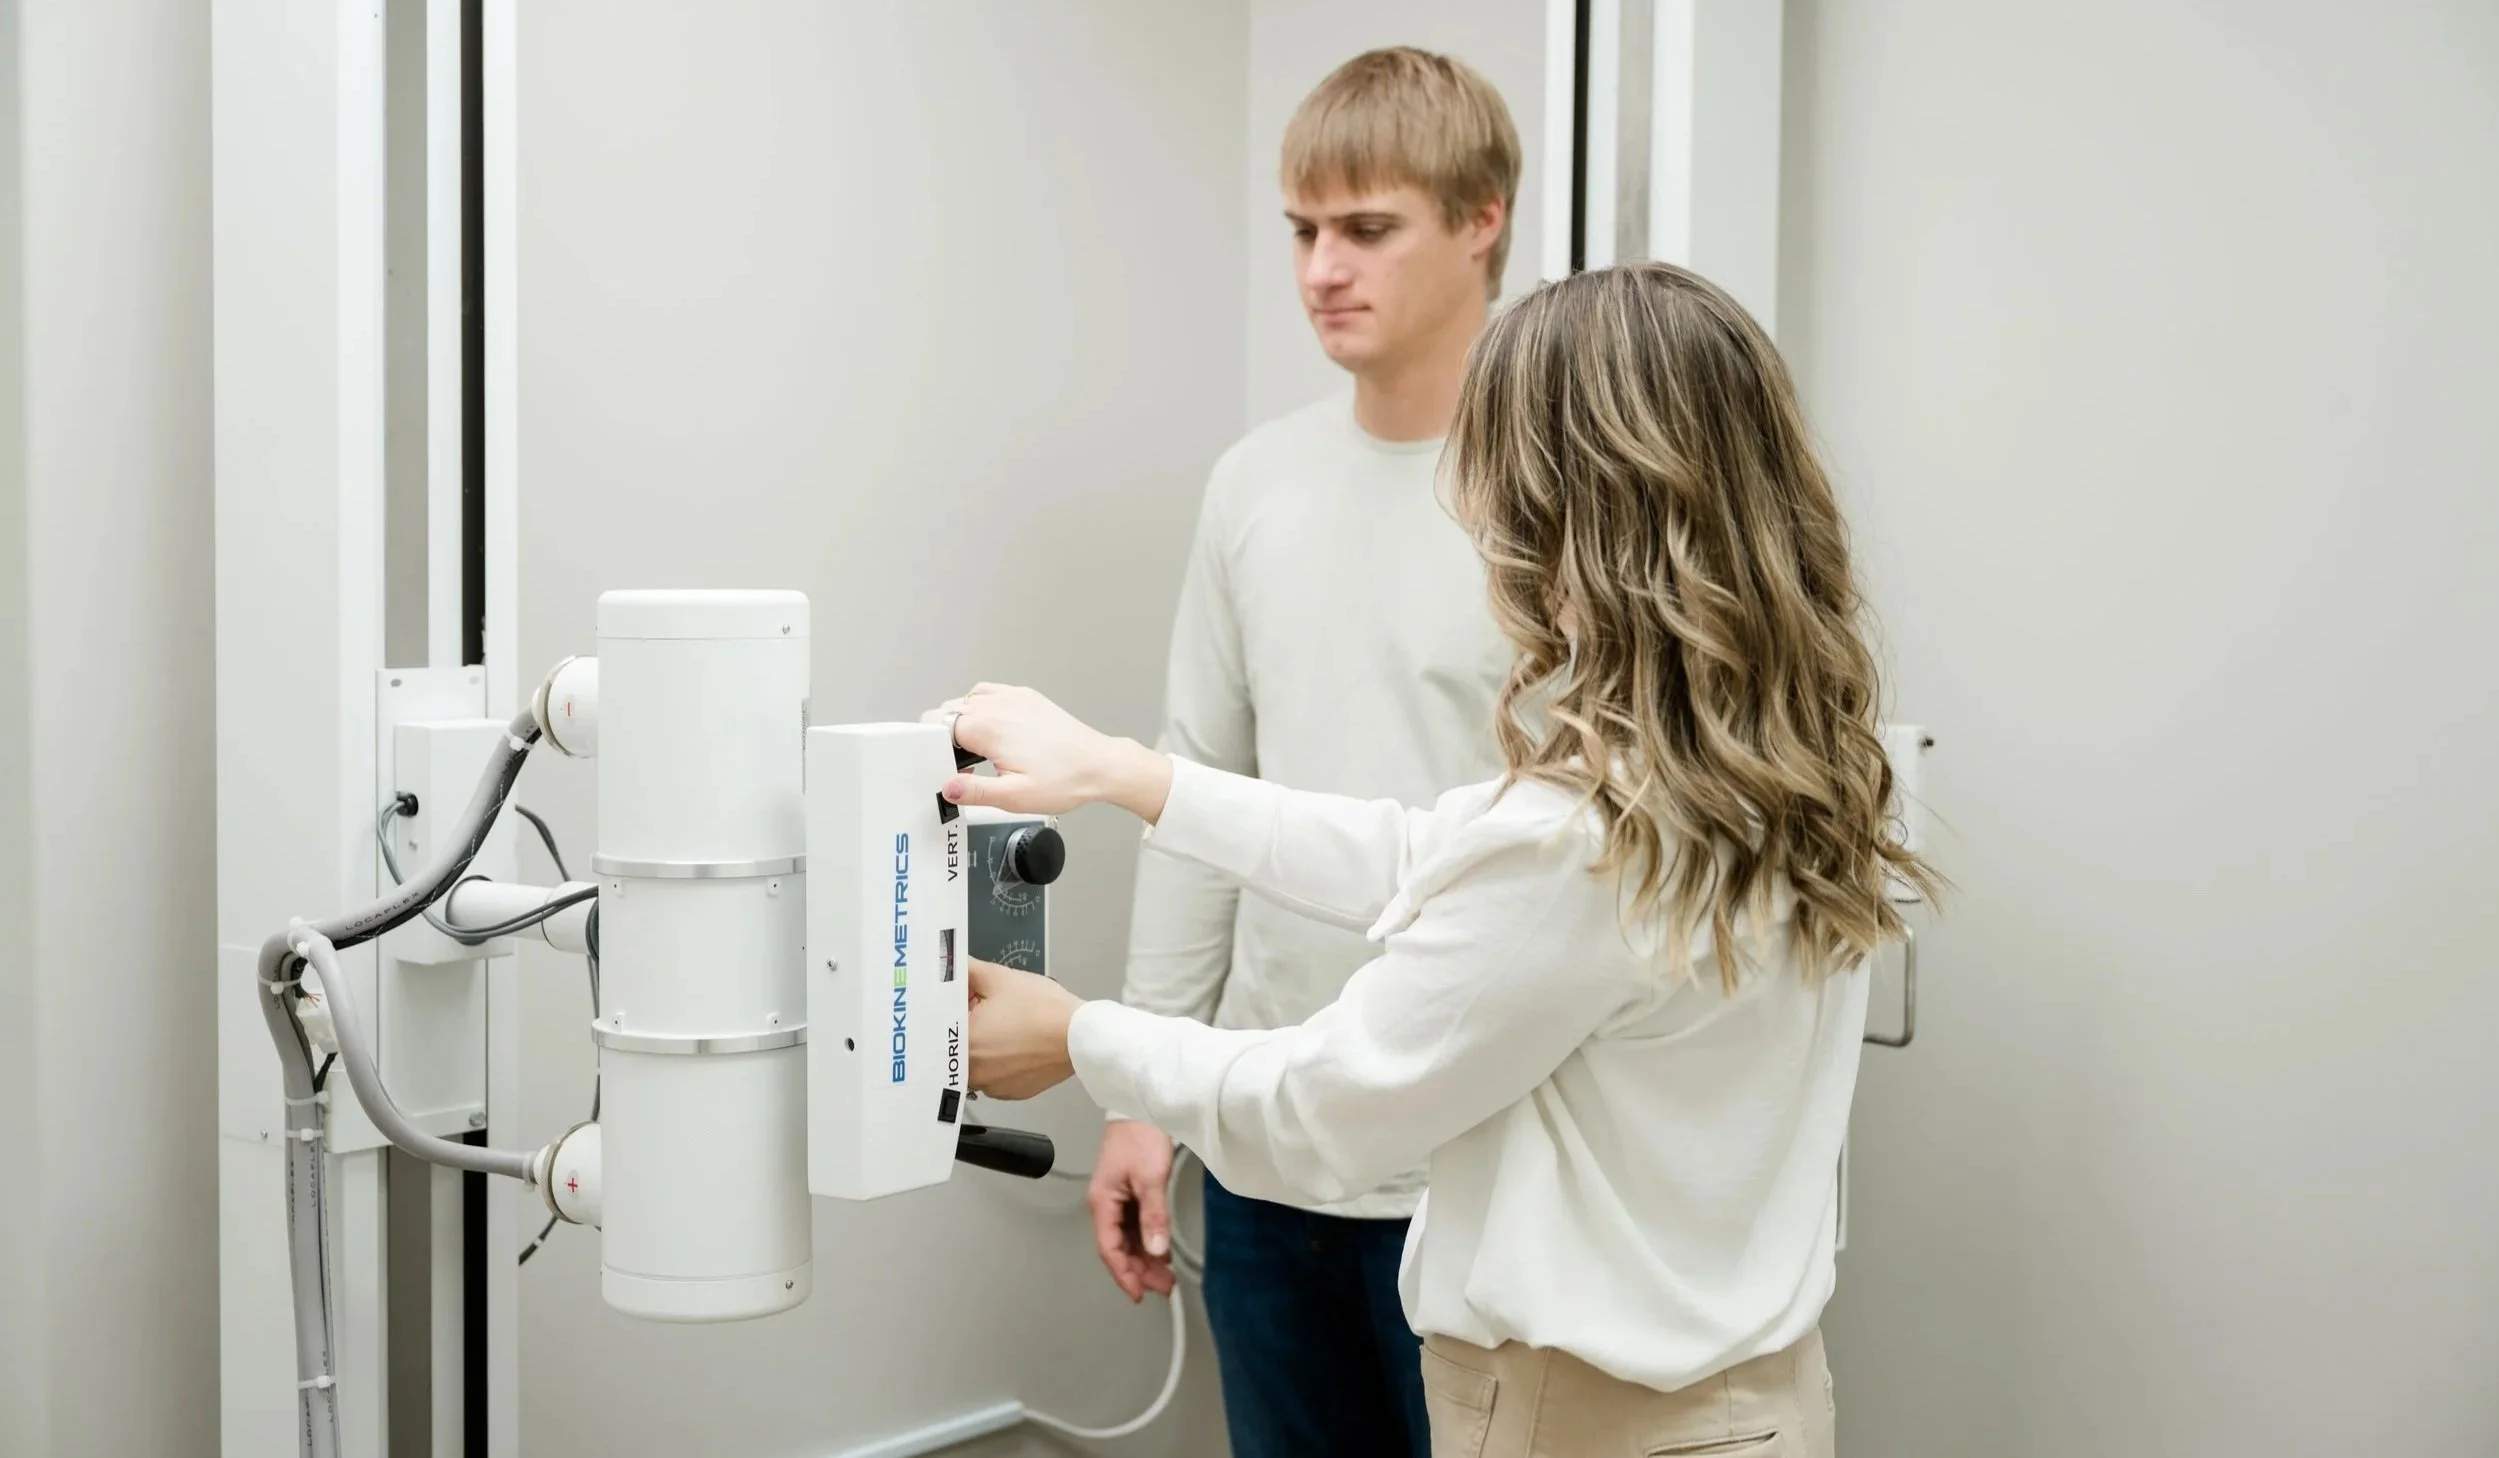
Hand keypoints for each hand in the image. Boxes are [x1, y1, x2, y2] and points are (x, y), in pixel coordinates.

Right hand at [930, 683, 1171, 821]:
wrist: (1099, 766)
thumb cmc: (1064, 780)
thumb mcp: (1014, 797)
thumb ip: (974, 791)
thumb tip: (946, 789)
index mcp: (988, 726)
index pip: (937, 725)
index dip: (931, 747)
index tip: (938, 765)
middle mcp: (998, 704)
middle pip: (949, 710)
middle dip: (944, 735)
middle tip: (957, 765)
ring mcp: (1014, 697)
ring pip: (968, 699)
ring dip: (962, 721)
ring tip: (973, 750)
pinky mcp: (1027, 697)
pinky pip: (990, 693)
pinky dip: (981, 707)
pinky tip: (991, 730)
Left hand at [965, 958, 1082, 1099]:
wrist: (1080, 1036)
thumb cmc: (1043, 1010)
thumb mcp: (1000, 978)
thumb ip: (968, 969)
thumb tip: (954, 964)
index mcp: (965, 1042)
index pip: (942, 1025)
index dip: (952, 1010)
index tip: (964, 1002)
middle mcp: (973, 1071)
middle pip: (957, 1047)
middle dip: (968, 1028)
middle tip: (986, 1012)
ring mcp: (992, 1086)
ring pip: (976, 1064)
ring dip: (984, 1048)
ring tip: (1006, 1029)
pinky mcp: (1011, 1093)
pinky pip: (995, 1077)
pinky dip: (1001, 1063)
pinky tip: (1017, 1046)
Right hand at [1090, 1121, 1177, 1301]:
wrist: (1141, 1106)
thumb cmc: (1139, 1134)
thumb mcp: (1150, 1178)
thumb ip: (1154, 1216)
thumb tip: (1156, 1249)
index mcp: (1102, 1202)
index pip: (1110, 1249)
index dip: (1124, 1274)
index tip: (1139, 1292)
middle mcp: (1106, 1204)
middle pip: (1118, 1248)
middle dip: (1138, 1270)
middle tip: (1162, 1287)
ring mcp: (1117, 1199)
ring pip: (1127, 1239)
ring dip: (1144, 1258)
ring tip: (1165, 1275)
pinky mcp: (1129, 1193)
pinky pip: (1134, 1226)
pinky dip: (1147, 1241)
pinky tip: (1160, 1250)